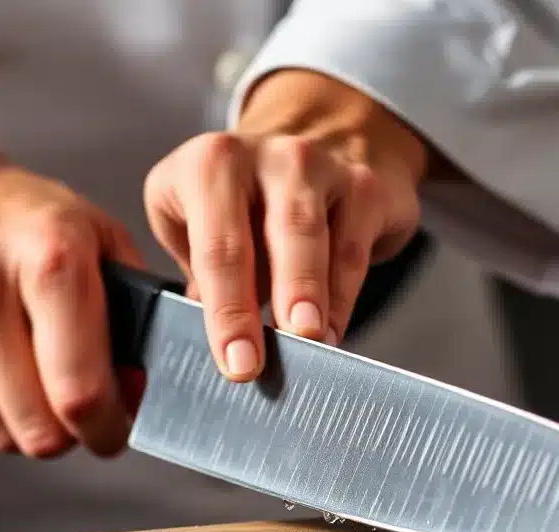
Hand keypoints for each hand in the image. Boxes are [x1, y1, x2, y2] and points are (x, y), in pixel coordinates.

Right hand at [0, 105, 144, 458]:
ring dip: (28, 430)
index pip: (80, 389)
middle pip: (38, 426)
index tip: (114, 428)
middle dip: (71, 438)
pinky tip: (0, 383)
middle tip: (81, 420)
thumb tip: (139, 389)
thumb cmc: (22, 220)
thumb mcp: (95, 235)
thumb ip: (134, 309)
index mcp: (51, 256)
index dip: (106, 428)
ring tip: (40, 393)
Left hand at [143, 69, 427, 380]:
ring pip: (312, 239)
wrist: (319, 142)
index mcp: (209, 166)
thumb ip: (200, 275)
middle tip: (264, 361)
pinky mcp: (363, 185)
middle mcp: (264, 155)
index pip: (216, 247)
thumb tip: (211, 342)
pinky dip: (342, 298)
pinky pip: (352, 252)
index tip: (236, 362)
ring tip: (308, 343)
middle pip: (263, 238)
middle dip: (262, 304)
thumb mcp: (196, 222)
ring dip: (311, 298)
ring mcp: (317, 165)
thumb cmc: (244, 202)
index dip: (224, 310)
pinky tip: (331, 331)